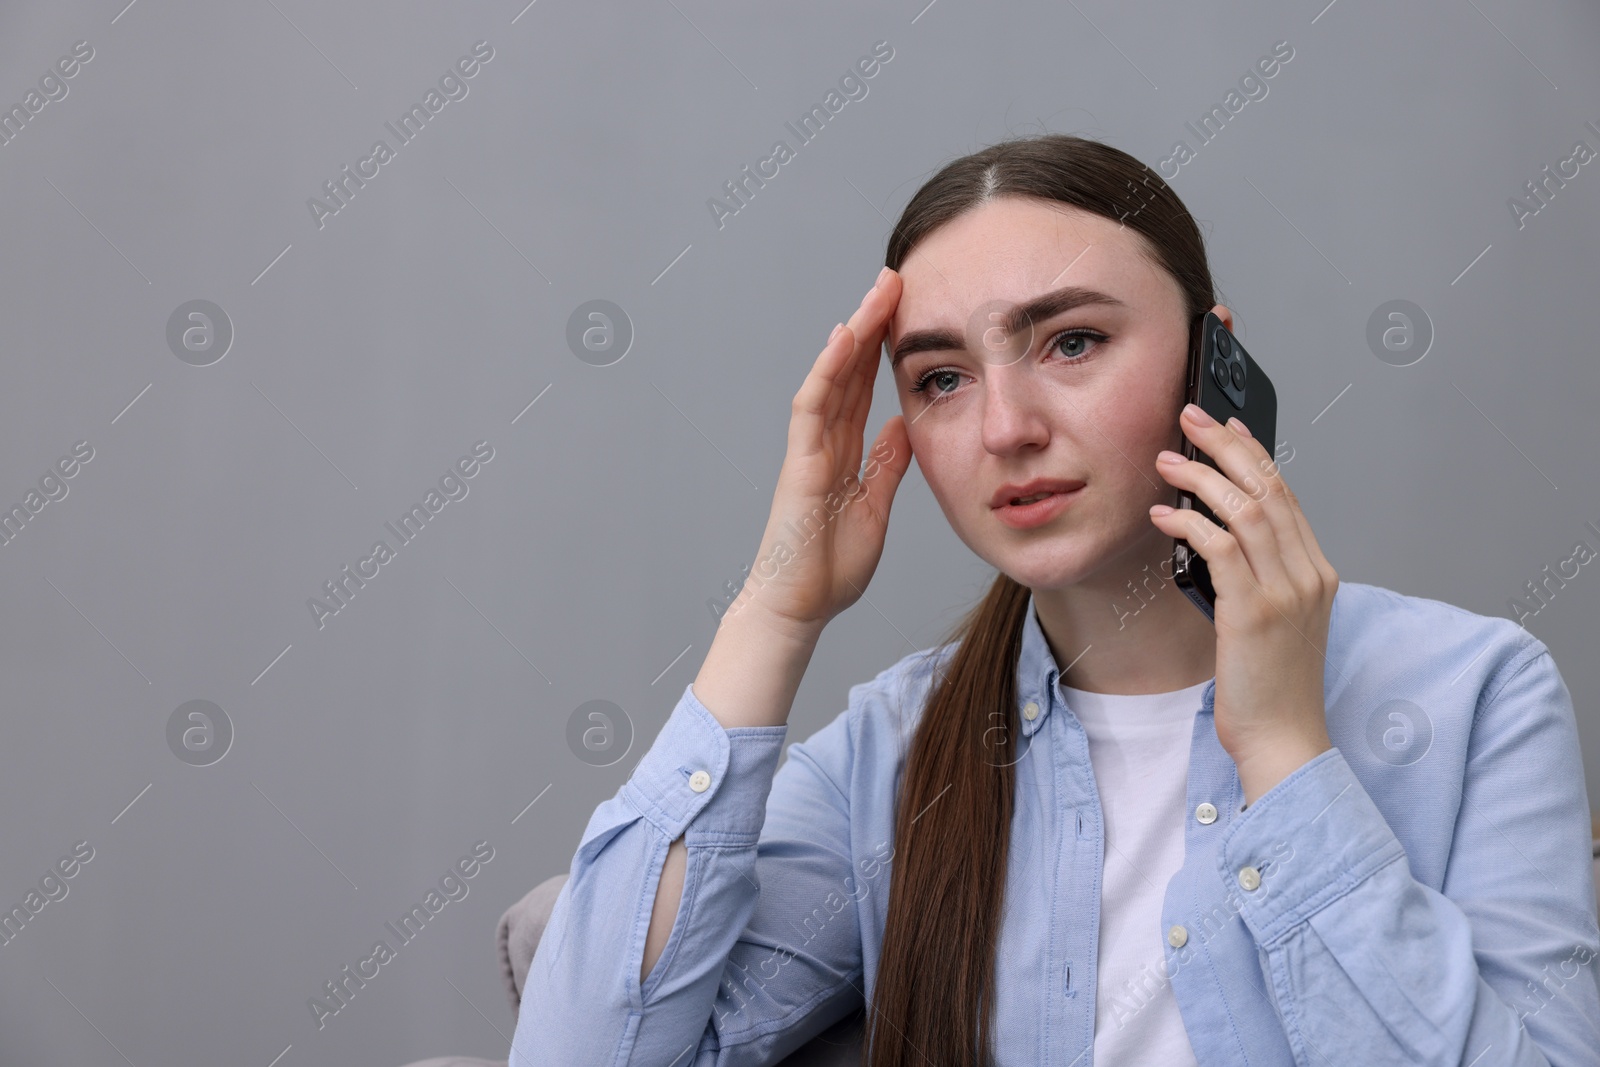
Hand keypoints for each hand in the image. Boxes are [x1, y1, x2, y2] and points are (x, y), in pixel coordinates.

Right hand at [725, 267, 913, 640]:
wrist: (798, 608)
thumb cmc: (829, 569)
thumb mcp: (874, 509)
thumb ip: (885, 466)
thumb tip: (901, 426)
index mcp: (843, 454)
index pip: (864, 389)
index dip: (882, 349)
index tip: (907, 312)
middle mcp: (823, 443)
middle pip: (848, 371)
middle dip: (870, 323)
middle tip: (895, 278)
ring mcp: (808, 450)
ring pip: (831, 376)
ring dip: (853, 332)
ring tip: (878, 290)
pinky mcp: (798, 463)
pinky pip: (812, 407)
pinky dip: (827, 370)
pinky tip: (844, 337)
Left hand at [1148, 404, 1336, 805]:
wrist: (1284, 739)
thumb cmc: (1270, 687)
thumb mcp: (1271, 622)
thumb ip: (1253, 578)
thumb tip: (1210, 537)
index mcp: (1317, 573)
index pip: (1286, 496)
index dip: (1254, 456)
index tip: (1226, 427)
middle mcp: (1309, 574)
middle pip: (1269, 488)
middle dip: (1226, 447)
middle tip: (1190, 418)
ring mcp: (1286, 592)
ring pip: (1245, 509)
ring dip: (1201, 477)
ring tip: (1166, 460)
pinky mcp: (1254, 611)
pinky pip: (1220, 548)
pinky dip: (1189, 523)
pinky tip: (1163, 515)